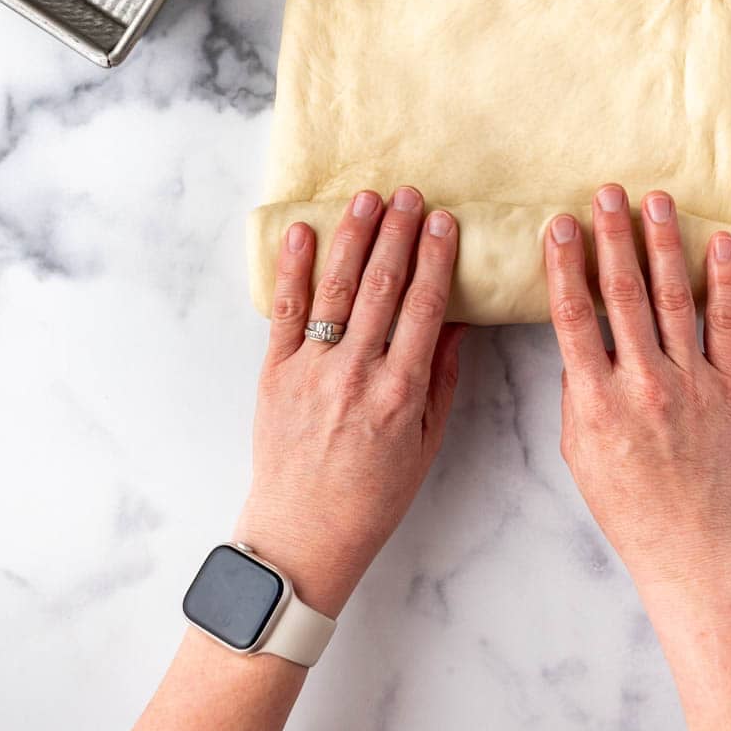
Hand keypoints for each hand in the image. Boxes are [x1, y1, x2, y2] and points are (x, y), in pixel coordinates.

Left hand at [234, 188, 465, 618]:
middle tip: (410, 195)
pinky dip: (292, 268)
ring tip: (367, 198)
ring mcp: (312, 370)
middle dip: (398, 234)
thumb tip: (456, 320)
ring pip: (337, 288)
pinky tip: (302, 232)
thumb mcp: (426, 442)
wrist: (303, 536)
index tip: (444, 220)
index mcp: (401, 392)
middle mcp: (356, 374)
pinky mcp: (274, 373)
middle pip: (383, 287)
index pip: (424, 307)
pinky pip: (284, 311)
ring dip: (354, 237)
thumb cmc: (373, 496)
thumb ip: (442, 378)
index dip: (435, 258)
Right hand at [544, 184, 730, 601]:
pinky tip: (718, 244)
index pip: (573, 317)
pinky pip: (726, 325)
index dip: (564, 266)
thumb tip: (581, 344)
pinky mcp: (729, 388)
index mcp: (597, 402)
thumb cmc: (630, 506)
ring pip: (672, 299)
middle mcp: (644, 385)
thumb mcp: (578, 453)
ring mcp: (690, 384)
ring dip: (661, 244)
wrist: (694, 547)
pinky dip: (722, 282)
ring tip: (655, 201)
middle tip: (605, 193)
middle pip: (623, 295)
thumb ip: (576, 393)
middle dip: (612, 237)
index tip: (557, 225)